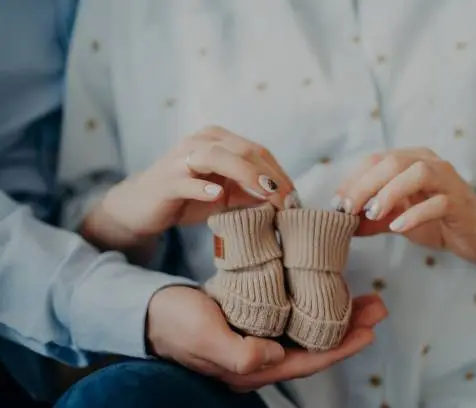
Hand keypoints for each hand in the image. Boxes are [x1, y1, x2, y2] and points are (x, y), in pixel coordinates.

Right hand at [82, 126, 298, 252]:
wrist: (141, 207)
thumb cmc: (186, 198)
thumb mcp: (224, 195)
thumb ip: (249, 193)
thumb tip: (283, 201)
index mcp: (217, 140)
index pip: (257, 151)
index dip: (279, 172)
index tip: (296, 197)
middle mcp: (199, 142)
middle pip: (243, 150)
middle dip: (270, 175)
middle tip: (290, 200)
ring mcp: (180, 159)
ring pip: (217, 157)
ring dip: (246, 175)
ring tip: (268, 194)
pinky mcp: (165, 180)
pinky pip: (186, 180)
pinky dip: (202, 187)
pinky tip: (218, 195)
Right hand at [147, 287, 386, 391]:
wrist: (151, 310)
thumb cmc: (174, 323)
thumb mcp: (203, 337)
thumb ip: (239, 353)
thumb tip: (275, 356)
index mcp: (253, 367)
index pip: (308, 360)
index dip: (342, 347)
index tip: (370, 328)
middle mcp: (262, 356)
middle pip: (316, 344)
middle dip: (349, 328)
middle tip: (377, 306)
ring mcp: (258, 337)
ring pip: (308, 328)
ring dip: (336, 313)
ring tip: (363, 297)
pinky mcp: (254, 317)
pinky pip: (292, 313)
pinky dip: (313, 302)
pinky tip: (324, 289)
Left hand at [333, 148, 475, 262]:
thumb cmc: (437, 221)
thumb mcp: (398, 219)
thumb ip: (371, 219)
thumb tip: (341, 223)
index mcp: (410, 161)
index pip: (375, 161)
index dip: (352, 180)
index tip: (336, 203)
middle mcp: (429, 163)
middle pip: (391, 162)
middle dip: (364, 185)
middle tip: (347, 208)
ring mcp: (447, 180)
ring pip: (416, 173)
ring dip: (389, 192)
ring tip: (372, 213)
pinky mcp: (461, 202)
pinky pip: (438, 202)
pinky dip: (415, 213)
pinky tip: (398, 227)